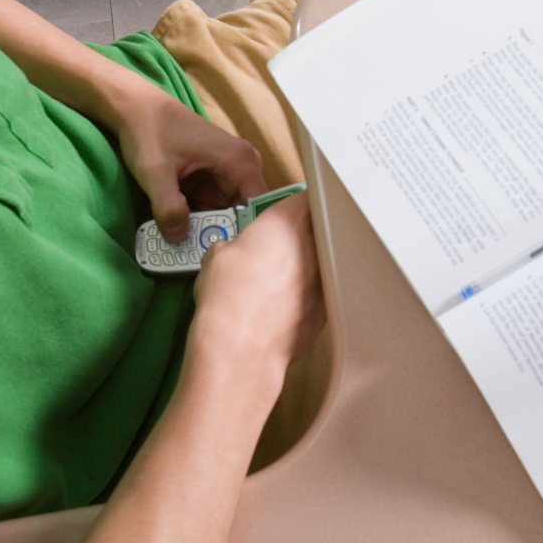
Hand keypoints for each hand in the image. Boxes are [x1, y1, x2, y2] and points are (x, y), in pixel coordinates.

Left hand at [114, 91, 266, 242]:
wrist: (135, 108)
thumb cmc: (148, 130)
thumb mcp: (155, 172)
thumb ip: (168, 208)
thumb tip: (179, 238)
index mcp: (239, 161)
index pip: (258, 209)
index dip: (244, 235)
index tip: (223, 254)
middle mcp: (242, 166)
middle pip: (243, 215)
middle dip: (221, 235)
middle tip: (196, 256)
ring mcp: (228, 172)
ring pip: (226, 214)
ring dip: (206, 230)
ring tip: (184, 246)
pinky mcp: (213, 178)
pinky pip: (212, 207)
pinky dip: (197, 219)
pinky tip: (179, 229)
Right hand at [191, 194, 323, 371]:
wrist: (242, 347)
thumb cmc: (227, 298)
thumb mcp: (215, 256)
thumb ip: (234, 244)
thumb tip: (233, 253)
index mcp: (287, 221)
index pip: (307, 195)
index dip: (299, 202)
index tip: (290, 208)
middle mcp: (313, 245)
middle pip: (319, 228)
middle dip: (304, 233)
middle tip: (283, 243)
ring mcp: (325, 277)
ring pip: (323, 261)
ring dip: (308, 265)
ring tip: (282, 277)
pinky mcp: (326, 309)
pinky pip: (322, 292)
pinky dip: (309, 295)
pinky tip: (287, 305)